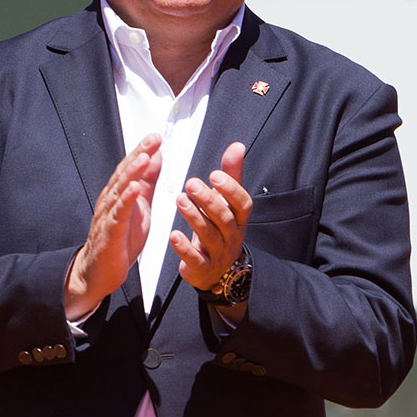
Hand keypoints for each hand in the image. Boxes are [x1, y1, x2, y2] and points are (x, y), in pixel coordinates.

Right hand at [65, 134, 162, 319]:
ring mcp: (108, 216)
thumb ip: (146, 182)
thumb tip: (154, 157)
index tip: (156, 137)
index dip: (142, 151)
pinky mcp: (110, 233)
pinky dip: (125, 201)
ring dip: (131, 173)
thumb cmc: (119, 240)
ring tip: (144, 158)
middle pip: (124, 174)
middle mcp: (111, 201)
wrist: (99, 272)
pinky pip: (118, 215)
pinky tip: (134, 189)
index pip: (130, 168)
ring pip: (119, 190)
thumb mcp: (140, 207)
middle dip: (138, 155)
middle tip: (152, 140)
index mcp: (119, 194)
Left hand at [172, 141, 252, 293]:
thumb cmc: (220, 228)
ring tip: (179, 200)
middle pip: (224, 218)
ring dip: (194, 217)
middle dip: (209, 200)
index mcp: (239, 218)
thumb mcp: (227, 202)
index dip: (230, 190)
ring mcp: (219, 254)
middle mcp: (232, 236)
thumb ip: (231, 175)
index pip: (242, 203)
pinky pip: (196, 259)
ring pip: (209, 236)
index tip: (214, 174)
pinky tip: (173, 235)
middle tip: (191, 183)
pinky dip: (185, 248)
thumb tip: (237, 146)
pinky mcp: (203, 268)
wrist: (217, 270)